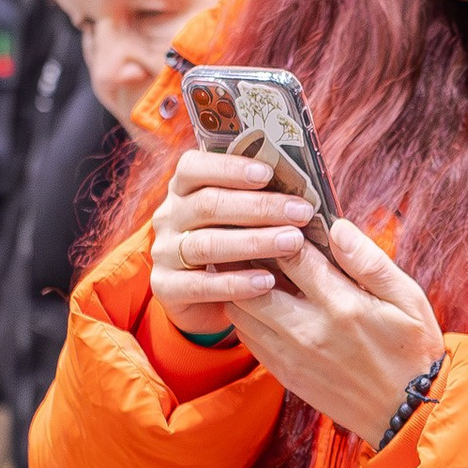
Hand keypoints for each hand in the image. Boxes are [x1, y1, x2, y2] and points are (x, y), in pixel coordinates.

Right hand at [148, 148, 316, 337]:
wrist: (204, 300)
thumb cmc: (232, 245)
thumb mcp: (239, 218)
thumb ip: (258, 199)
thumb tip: (303, 189)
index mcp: (183, 189)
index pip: (194, 167)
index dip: (230, 168)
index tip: (268, 173)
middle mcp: (169, 216)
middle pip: (208, 204)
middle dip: (259, 207)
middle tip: (301, 212)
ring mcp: (164, 253)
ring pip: (206, 244)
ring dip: (254, 242)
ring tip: (292, 243)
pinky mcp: (167, 288)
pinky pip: (201, 286)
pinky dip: (236, 283)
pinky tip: (267, 282)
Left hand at [224, 216, 444, 441]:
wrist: (409, 416)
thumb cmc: (413, 350)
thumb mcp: (408, 299)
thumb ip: (370, 261)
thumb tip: (337, 227)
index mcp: (342, 306)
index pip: (291, 254)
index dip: (281, 229)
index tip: (282, 217)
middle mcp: (309, 331)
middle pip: (251, 282)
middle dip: (249, 256)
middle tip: (255, 239)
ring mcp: (292, 355)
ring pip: (240, 310)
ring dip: (242, 286)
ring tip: (255, 269)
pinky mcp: (285, 374)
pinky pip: (247, 338)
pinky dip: (247, 315)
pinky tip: (264, 302)